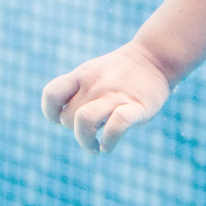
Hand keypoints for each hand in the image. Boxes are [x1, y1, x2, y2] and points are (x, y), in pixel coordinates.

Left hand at [41, 41, 170, 153]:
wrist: (154, 58)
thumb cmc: (120, 71)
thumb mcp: (92, 72)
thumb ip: (76, 91)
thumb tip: (60, 118)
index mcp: (81, 76)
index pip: (51, 95)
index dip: (51, 113)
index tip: (62, 119)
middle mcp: (94, 85)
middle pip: (67, 118)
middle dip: (74, 132)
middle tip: (90, 132)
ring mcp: (114, 96)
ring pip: (84, 121)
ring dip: (85, 143)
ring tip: (95, 148)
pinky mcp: (136, 107)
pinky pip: (115, 126)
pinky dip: (108, 141)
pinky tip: (108, 146)